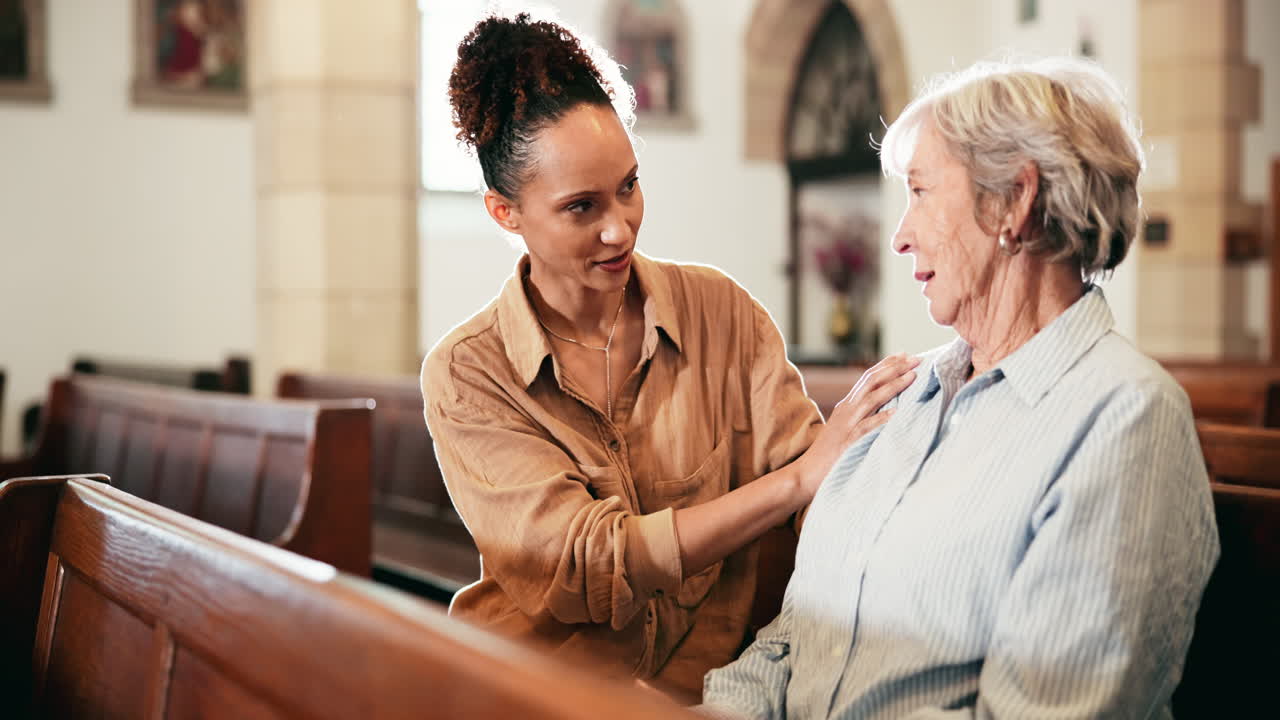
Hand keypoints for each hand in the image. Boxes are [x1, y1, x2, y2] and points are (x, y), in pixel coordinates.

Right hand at [793, 353, 919, 499]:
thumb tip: (887, 410)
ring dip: (893, 385)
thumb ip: (862, 417)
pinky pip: (867, 427)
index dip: (887, 364)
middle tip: (916, 359)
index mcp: (847, 406)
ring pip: (872, 398)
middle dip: (895, 368)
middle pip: (872, 381)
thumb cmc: (829, 455)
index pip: (868, 378)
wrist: (806, 473)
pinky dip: (881, 418)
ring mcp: (847, 424)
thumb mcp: (845, 428)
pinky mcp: (848, 441)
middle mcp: (847, 409)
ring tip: (912, 376)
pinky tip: (897, 411)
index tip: (905, 355)